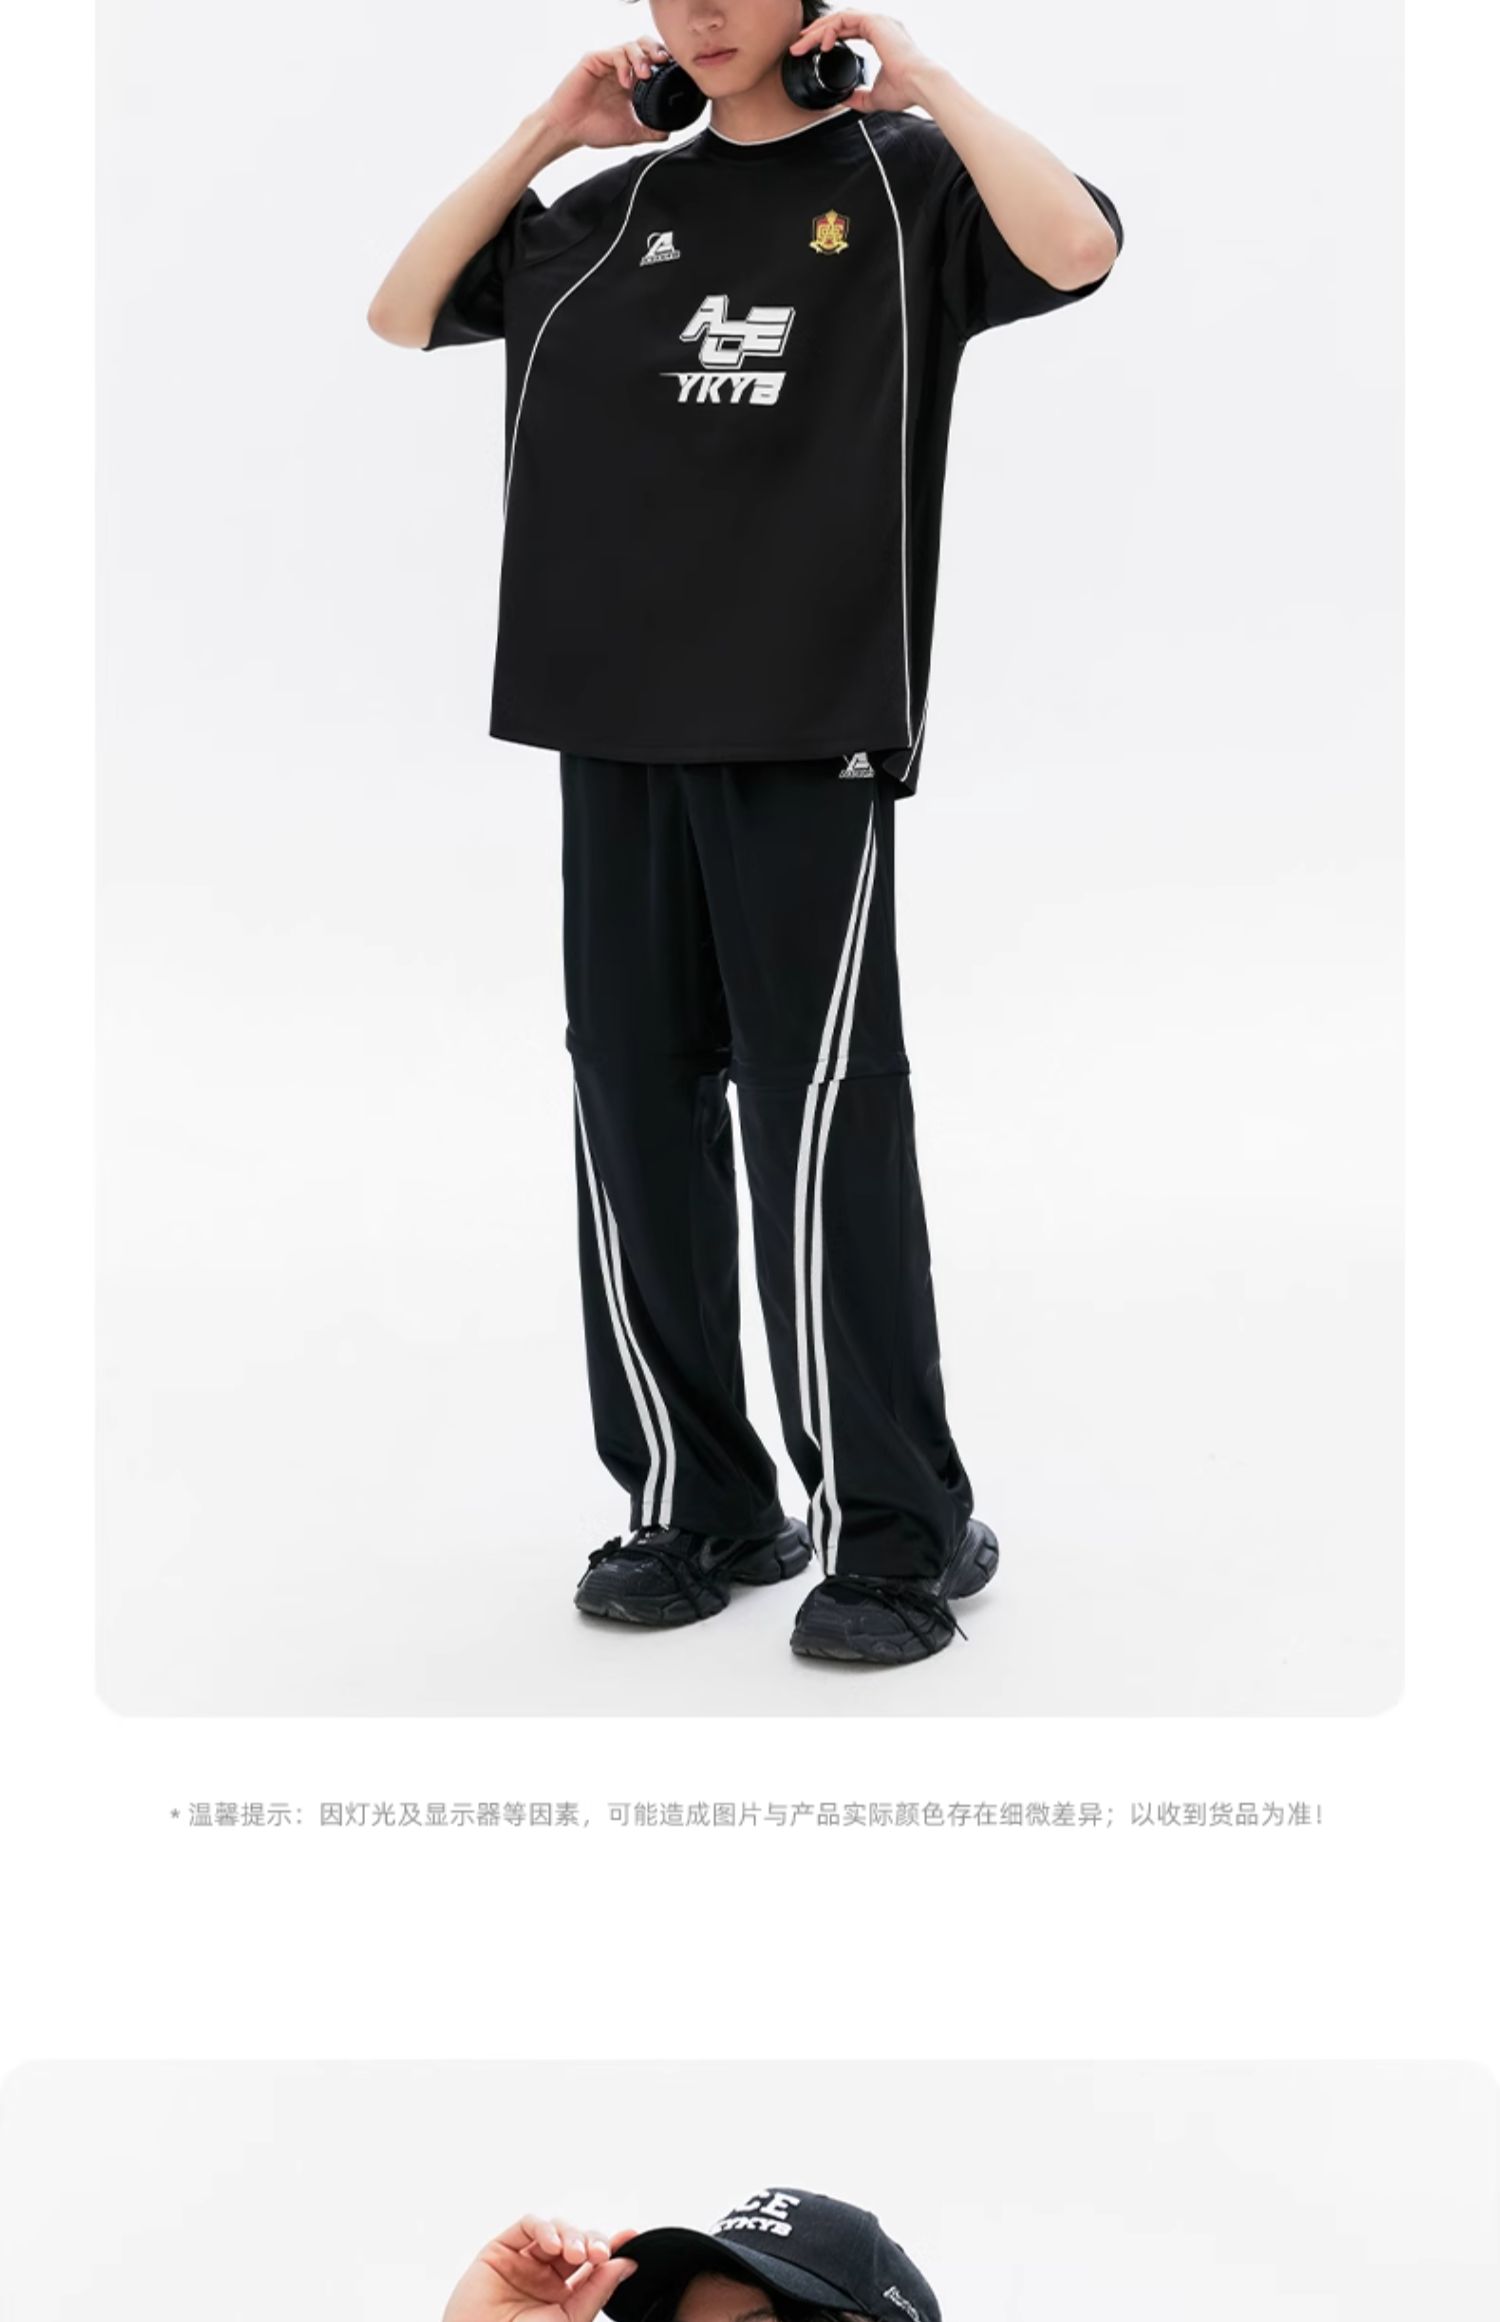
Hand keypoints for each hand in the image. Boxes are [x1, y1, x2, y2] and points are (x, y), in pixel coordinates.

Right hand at [441, 2215, 638, 2321]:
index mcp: (563, 2298)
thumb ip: (596, 2292)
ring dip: (571, 2234)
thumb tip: (626, 2264)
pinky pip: (527, 2225)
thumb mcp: (568, 2321)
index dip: (612, 2248)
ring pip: (556, 2230)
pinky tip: (552, 2244)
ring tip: (575, 2254)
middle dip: (592, 2241)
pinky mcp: (500, 2250)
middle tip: (600, 2253)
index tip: (632, 2238)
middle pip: (577, 2242)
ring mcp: (523, 2262)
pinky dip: (544, 2227)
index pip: (592, 2266)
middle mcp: (544, 2277)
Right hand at [540, 42, 675, 148]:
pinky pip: (614, 52)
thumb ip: (650, 131)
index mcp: (631, 83)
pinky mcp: (594, 60)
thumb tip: (668, 132)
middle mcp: (621, 69)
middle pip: (644, 45)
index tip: (674, 73)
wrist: (568, 130)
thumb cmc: (593, 129)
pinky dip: (624, 64)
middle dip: (657, 50)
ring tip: (644, 75)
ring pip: (631, 45)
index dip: (665, 63)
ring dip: (642, 57)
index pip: (653, 62)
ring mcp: (608, 63)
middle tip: (664, 62)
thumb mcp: (630, 132)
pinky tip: (625, 82)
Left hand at [787, 10, 937, 112]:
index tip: (813, 48)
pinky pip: (844, 20)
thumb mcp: (874, 97)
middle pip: (840, 22)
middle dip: (817, 32)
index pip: (849, 30)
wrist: (919, 84)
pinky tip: (820, 43)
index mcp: (882, 36)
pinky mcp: (874, 21)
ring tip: (802, 44)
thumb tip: (844, 100)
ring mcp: (878, 20)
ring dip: (818, 30)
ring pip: (839, 18)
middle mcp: (880, 24)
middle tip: (800, 45)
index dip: (829, 37)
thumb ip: (858, 96)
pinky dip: (829, 29)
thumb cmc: (905, 90)